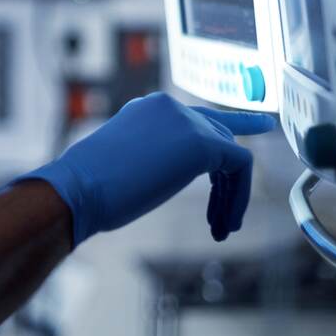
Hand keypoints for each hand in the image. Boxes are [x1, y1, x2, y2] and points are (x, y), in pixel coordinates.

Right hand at [12, 92, 275, 245]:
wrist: (80, 187)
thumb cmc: (91, 187)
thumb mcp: (127, 162)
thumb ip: (153, 157)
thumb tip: (163, 172)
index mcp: (148, 109)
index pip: (195, 118)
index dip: (225, 133)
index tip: (256, 131)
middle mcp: (169, 106)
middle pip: (219, 135)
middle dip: (229, 177)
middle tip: (227, 215)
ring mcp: (186, 121)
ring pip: (231, 154)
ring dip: (231, 195)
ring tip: (222, 228)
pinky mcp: (202, 141)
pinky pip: (239, 166)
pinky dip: (238, 197)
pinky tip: (225, 223)